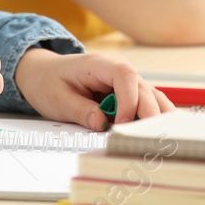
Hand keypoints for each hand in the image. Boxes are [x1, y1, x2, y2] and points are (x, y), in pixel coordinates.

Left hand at [14, 49, 172, 130]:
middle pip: (144, 89)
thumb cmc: (49, 82)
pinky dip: (153, 119)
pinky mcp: (129, 94)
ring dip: (157, 118)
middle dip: (148, 115)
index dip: (129, 101)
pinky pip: (147, 105)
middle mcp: (119, 69)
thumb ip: (80, 111)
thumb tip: (102, 124)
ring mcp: (127, 82)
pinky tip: (157, 135)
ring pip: (152, 97)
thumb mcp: (57, 98)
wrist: (44, 73)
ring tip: (160, 140)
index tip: (121, 125)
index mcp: (100, 64)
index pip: (125, 77)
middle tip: (146, 140)